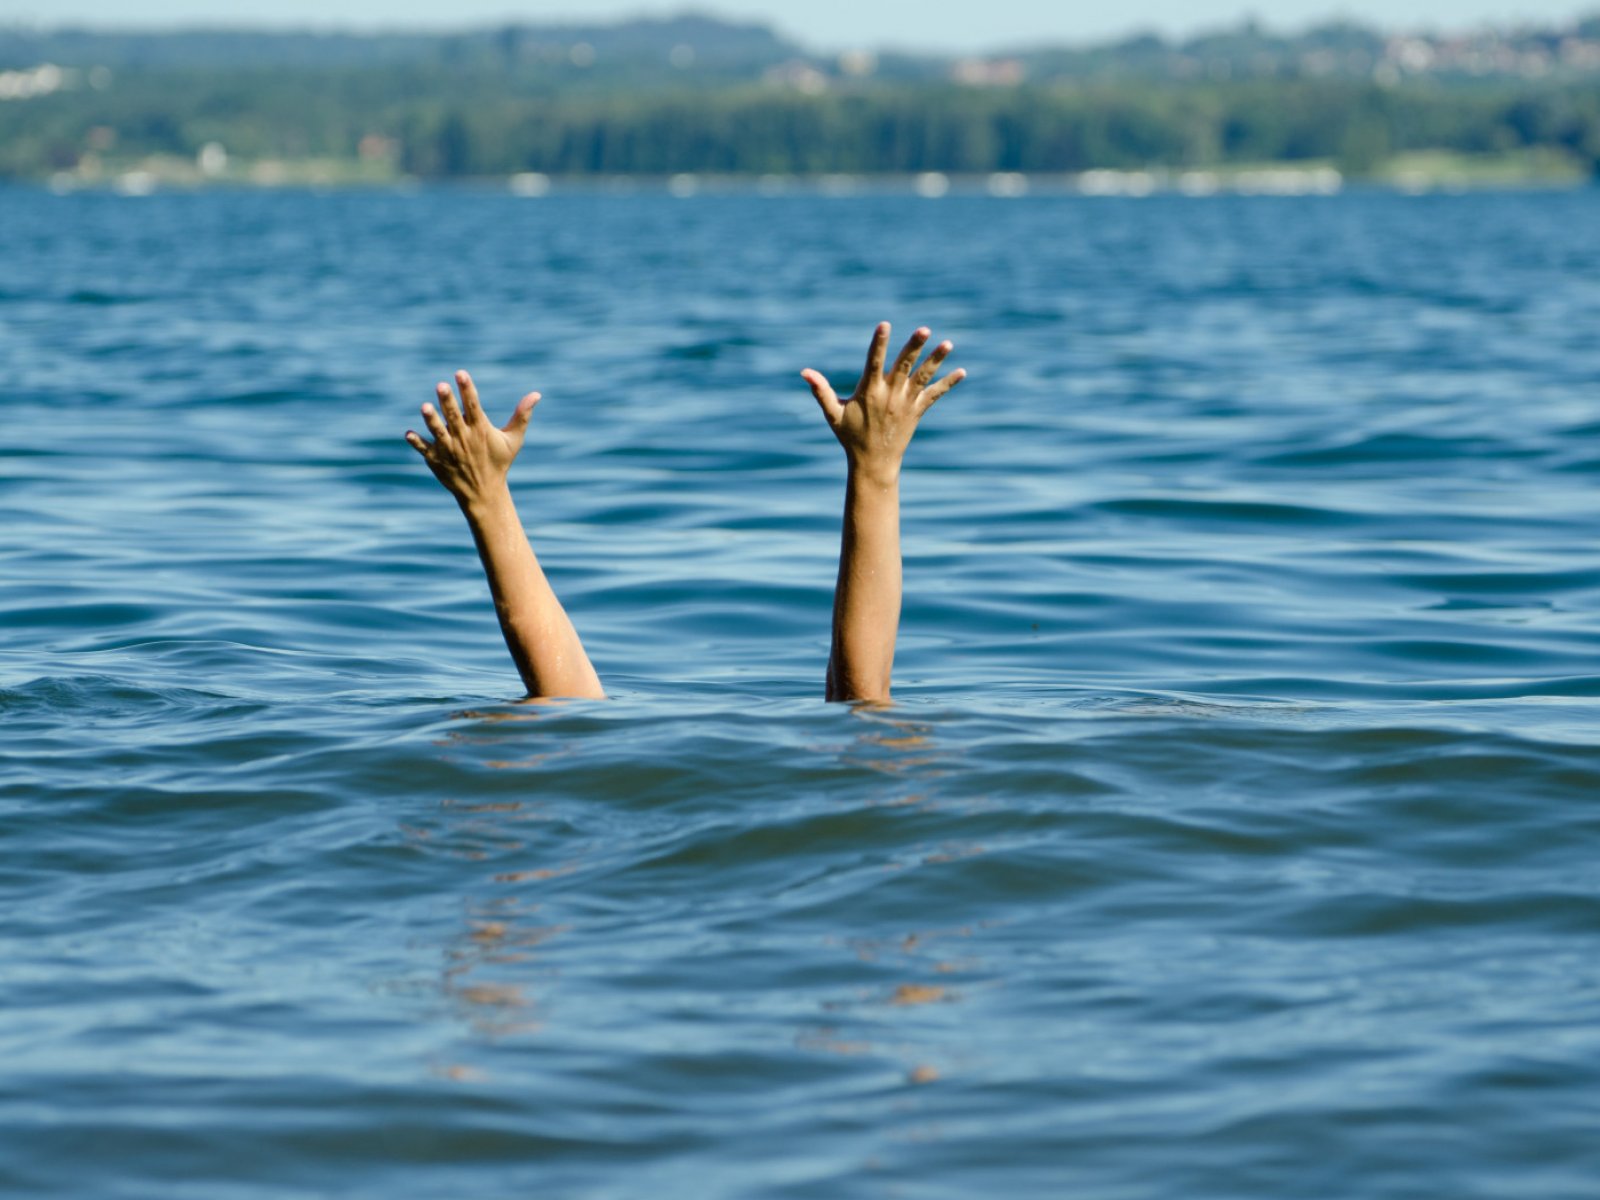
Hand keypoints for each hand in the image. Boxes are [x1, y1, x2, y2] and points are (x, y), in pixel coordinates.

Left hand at [405, 370, 537, 508]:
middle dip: (448, 401)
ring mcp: (449, 450)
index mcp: (481, 430)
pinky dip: (417, 443)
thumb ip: (522, 415)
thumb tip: (536, 394)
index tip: (461, 373)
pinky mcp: (437, 460)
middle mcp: (464, 438)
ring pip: (438, 432)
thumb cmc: (499, 462)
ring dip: (431, 420)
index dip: (467, 389)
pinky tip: (408, 434)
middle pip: (454, 416)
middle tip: (440, 385)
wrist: (484, 493)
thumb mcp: (514, 440)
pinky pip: (425, 450)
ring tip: (424, 407)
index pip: (473, 405)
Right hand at [802, 322, 964, 484]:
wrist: (874, 463)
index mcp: (869, 391)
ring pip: (923, 377)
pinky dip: (948, 384)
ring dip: (936, 360)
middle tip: (925, 329)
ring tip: (949, 343)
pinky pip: (935, 395)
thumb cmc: (850, 436)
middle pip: (904, 365)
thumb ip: (821, 392)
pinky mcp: (917, 411)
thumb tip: (804, 372)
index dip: (879, 343)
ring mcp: (906, 403)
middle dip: (914, 346)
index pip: (874, 361)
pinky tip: (962, 372)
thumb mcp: (833, 414)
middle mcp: (890, 395)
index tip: (884, 324)